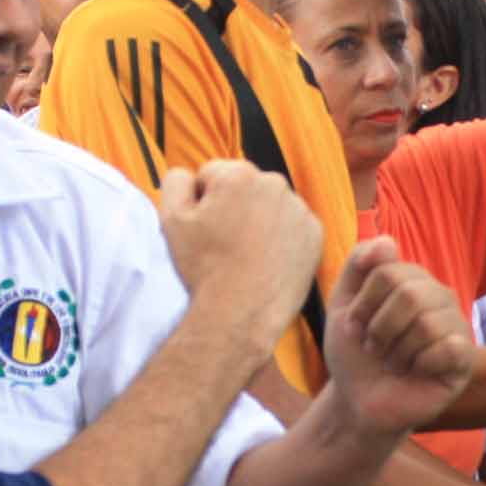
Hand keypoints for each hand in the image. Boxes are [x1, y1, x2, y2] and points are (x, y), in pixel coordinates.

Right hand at [157, 159, 320, 346]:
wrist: (241, 312)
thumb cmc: (204, 267)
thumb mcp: (171, 219)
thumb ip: (175, 181)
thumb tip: (188, 173)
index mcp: (237, 174)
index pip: (212, 175)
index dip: (202, 202)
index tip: (204, 228)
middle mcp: (274, 183)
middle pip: (244, 187)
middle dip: (233, 206)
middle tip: (224, 244)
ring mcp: (299, 209)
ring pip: (269, 206)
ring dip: (258, 220)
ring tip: (246, 255)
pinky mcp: (314, 233)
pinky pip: (292, 226)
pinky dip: (281, 238)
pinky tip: (267, 261)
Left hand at [325, 237, 474, 435]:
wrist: (359, 402)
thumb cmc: (355, 354)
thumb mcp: (343, 305)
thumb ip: (358, 266)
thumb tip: (386, 241)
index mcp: (412, 279)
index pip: (387, 270)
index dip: (363, 303)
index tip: (355, 326)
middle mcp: (439, 296)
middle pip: (409, 294)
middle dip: (380, 328)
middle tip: (375, 348)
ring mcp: (455, 326)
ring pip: (426, 324)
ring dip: (397, 352)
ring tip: (394, 363)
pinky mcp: (465, 358)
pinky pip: (448, 348)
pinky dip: (421, 365)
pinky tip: (417, 372)